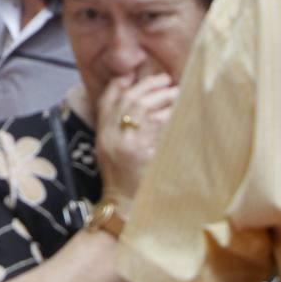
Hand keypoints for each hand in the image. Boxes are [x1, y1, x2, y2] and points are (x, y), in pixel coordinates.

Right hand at [92, 74, 176, 206]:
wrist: (124, 207)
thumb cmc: (124, 180)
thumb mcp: (114, 151)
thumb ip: (120, 128)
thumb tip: (140, 103)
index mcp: (102, 135)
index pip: (106, 101)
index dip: (119, 84)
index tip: (134, 75)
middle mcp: (109, 137)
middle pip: (127, 100)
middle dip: (148, 86)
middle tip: (166, 80)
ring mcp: (123, 144)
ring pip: (142, 109)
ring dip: (162, 98)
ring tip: (177, 93)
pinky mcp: (139, 152)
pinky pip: (155, 125)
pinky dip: (167, 115)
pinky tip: (178, 112)